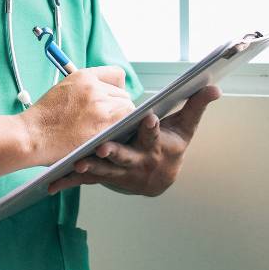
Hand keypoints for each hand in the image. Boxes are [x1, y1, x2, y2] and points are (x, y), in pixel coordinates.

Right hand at [21, 66, 135, 165]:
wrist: (31, 134)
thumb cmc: (44, 119)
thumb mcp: (63, 90)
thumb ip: (85, 90)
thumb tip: (106, 96)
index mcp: (84, 76)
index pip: (116, 75)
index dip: (116, 89)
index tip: (112, 99)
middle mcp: (94, 87)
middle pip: (123, 95)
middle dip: (118, 108)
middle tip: (106, 122)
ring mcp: (100, 104)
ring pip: (127, 109)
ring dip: (120, 120)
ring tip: (106, 131)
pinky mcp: (103, 123)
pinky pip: (126, 122)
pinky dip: (121, 130)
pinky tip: (110, 137)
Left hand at [46, 85, 220, 195]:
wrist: (159, 179)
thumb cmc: (171, 145)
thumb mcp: (185, 127)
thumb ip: (196, 105)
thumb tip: (215, 86)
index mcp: (157, 146)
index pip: (155, 135)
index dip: (152, 128)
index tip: (149, 117)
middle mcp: (138, 161)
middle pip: (125, 157)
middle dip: (115, 152)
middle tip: (103, 147)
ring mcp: (120, 172)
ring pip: (103, 170)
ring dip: (90, 168)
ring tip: (76, 164)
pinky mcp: (104, 177)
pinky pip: (85, 180)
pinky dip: (68, 181)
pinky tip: (53, 183)